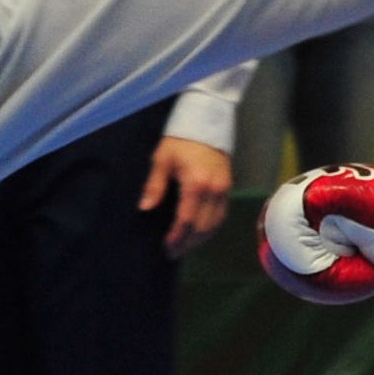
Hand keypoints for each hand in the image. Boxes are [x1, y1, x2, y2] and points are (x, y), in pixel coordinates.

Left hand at [142, 135, 232, 254]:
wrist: (207, 122)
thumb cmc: (180, 140)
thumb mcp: (162, 159)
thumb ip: (154, 185)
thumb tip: (145, 208)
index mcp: (196, 183)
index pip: (187, 219)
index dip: (177, 237)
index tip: (166, 247)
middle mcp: (214, 190)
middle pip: (203, 227)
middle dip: (188, 243)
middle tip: (173, 252)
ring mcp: (224, 190)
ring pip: (215, 224)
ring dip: (200, 239)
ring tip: (184, 246)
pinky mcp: (228, 188)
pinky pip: (222, 215)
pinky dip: (211, 228)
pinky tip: (199, 233)